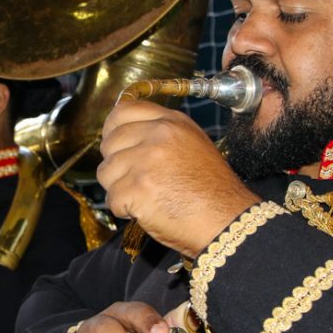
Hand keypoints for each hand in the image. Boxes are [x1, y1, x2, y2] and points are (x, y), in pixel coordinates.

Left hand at [97, 100, 259, 256]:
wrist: (227, 221)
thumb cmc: (211, 191)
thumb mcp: (192, 145)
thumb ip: (161, 135)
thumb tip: (124, 135)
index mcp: (171, 122)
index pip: (123, 111)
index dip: (112, 129)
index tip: (114, 144)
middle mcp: (158, 135)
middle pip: (110, 143)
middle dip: (116, 165)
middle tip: (135, 182)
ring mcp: (146, 160)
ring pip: (106, 172)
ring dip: (119, 189)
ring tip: (145, 198)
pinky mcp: (138, 188)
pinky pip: (112, 199)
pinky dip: (124, 210)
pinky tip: (145, 212)